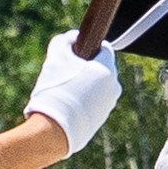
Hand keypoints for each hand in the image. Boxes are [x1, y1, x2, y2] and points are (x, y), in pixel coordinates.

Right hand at [22, 30, 122, 154]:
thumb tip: (71, 38)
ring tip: (62, 91)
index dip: (88, 47)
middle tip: (64, 72)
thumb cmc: (55, 91)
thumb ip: (65, 40)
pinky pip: (93, 104)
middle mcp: (114, 87)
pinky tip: (65, 106)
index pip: (104, 49)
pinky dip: (82, 102)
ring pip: (96, 88)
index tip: (74, 52)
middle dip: (84, 68)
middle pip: (100, 69)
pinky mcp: (100, 121)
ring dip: (83, 86)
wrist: (53, 130)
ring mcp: (108, 106)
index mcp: (108, 69)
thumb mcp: (56, 57)